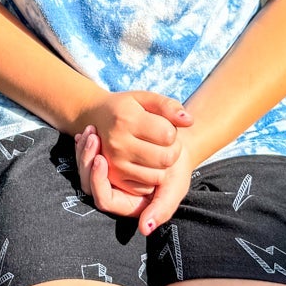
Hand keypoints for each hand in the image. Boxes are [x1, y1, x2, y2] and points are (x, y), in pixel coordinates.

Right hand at [74, 91, 192, 195]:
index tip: (164, 126)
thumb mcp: (145, 98)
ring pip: (158, 176)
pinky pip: (146, 187)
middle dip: (172, 150)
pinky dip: (151, 177)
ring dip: (162, 166)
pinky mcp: (115, 178)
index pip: (168, 135)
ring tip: (154, 152)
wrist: (96, 118)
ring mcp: (114, 163)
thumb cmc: (126, 108)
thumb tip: (189, 121)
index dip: (172, 131)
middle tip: (164, 142)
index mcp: (126, 120)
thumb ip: (169, 106)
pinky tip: (144, 164)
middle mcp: (117, 143)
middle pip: (166, 158)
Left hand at [75, 126, 194, 234]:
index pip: (103, 199)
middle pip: (88, 183)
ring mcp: (106, 176)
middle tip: (92, 138)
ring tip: (90, 130)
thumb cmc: (176, 170)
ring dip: (84, 150)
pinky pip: (89, 155)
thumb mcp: (175, 188)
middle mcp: (113, 191)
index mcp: (126, 204)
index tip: (100, 159)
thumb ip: (163, 209)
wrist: (175, 148)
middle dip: (86, 161)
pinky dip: (86, 143)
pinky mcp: (104, 160)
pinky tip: (90, 129)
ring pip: (85, 168)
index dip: (99, 181)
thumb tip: (145, 229)